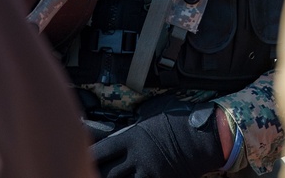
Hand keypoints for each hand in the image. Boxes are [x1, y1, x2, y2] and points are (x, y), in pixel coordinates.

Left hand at [91, 101, 223, 177]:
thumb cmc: (181, 120)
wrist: (204, 136)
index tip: (80, 158)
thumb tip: (126, 123)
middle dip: (95, 174)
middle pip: (107, 173)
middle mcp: (137, 157)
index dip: (89, 157)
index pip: (101, 150)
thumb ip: (137, 122)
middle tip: (86, 172)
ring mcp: (149, 172)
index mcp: (132, 137)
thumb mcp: (154, 114)